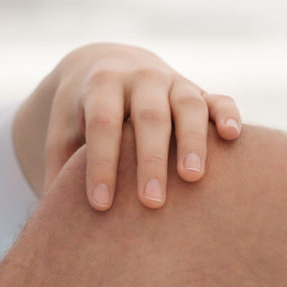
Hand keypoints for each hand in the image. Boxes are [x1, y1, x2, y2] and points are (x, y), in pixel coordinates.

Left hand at [13, 43, 241, 208]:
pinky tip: (232, 137)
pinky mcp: (197, 90)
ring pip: (188, 105)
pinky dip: (227, 115)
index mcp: (101, 85)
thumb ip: (60, 166)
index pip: (102, 125)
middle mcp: (139, 77)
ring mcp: (172, 81)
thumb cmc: (80, 114)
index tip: (100, 204)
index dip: (101, 164)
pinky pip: (218, 98)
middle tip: (152, 203)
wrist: (106, 64)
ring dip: (192, 141)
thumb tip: (54, 221)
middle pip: (149, 116)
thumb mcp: (62, 131)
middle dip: (151, 160)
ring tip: (193, 177)